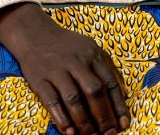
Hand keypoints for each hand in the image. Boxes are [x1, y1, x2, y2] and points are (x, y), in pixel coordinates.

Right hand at [0, 3, 129, 134]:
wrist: (35, 34)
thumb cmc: (68, 46)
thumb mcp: (91, 48)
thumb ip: (107, 68)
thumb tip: (123, 94)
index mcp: (93, 55)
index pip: (110, 83)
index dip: (118, 106)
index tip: (124, 124)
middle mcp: (77, 62)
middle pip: (94, 92)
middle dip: (103, 116)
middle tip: (109, 134)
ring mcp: (57, 70)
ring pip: (73, 99)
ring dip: (83, 121)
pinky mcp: (40, 79)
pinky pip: (52, 101)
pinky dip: (61, 118)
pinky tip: (69, 131)